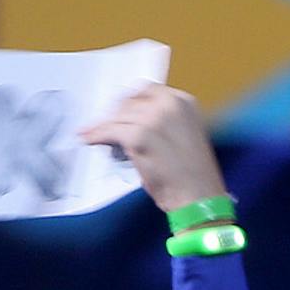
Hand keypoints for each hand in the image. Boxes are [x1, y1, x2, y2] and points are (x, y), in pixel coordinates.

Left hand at [80, 85, 226, 216]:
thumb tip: (135, 121)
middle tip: (107, 127)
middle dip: (117, 115)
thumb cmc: (194, 178)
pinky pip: (109, 131)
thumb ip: (165, 122)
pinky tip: (90, 139)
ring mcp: (154, 119)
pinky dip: (96, 135)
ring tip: (97, 136)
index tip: (121, 112)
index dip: (131, 102)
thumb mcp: (186, 137)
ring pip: (118, 117)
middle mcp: (170, 104)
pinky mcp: (139, 136)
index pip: (148, 91)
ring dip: (105, 127)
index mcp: (184, 103)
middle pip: (130, 101)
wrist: (199, 199)